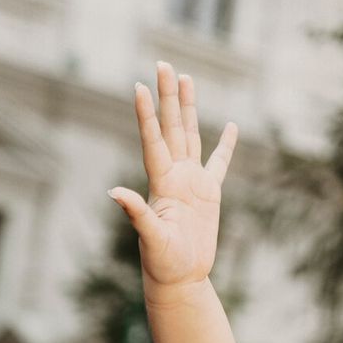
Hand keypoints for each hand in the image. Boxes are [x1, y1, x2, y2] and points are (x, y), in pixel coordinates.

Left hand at [110, 61, 237, 292]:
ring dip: (188, 107)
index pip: (153, 140)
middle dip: (168, 96)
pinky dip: (225, 145)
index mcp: (161, 183)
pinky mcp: (209, 194)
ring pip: (191, 135)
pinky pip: (219, 163)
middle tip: (164, 63)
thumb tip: (113, 193)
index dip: (146, 114)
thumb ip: (135, 213)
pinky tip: (229, 125)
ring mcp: (192, 182)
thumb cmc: (162, 263)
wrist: (179, 279)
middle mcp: (174, 176)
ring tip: (186, 78)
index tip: (138, 86)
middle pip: (171, 127)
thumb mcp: (150, 238)